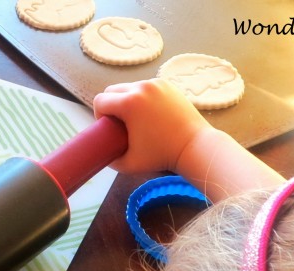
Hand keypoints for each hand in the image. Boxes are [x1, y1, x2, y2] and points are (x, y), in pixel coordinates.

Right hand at [93, 78, 210, 173]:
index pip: (100, 101)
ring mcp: (156, 84)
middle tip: (119, 124)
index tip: (108, 128)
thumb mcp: (129, 163)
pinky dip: (142, 97)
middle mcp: (141, 87)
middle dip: (111, 106)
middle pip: (112, 90)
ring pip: (129, 87)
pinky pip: (145, 88)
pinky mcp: (167, 85)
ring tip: (135, 119)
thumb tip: (103, 153)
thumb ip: (110, 158)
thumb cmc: (161, 156)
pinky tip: (149, 113)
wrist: (193, 146)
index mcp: (129, 103)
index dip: (99, 116)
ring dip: (126, 100)